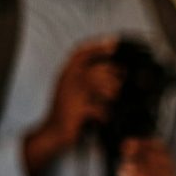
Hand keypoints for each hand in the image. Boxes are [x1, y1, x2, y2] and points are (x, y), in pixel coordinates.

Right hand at [23, 38, 119, 175]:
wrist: (54, 133)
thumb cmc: (71, 112)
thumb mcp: (80, 93)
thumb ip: (94, 80)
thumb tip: (121, 73)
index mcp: (66, 74)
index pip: (80, 53)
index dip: (97, 46)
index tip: (114, 42)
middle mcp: (66, 81)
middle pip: (94, 69)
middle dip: (112, 77)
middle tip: (119, 86)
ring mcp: (70, 95)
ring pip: (96, 84)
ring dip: (110, 93)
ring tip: (111, 101)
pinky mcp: (75, 111)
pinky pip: (98, 108)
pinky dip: (106, 113)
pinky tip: (106, 118)